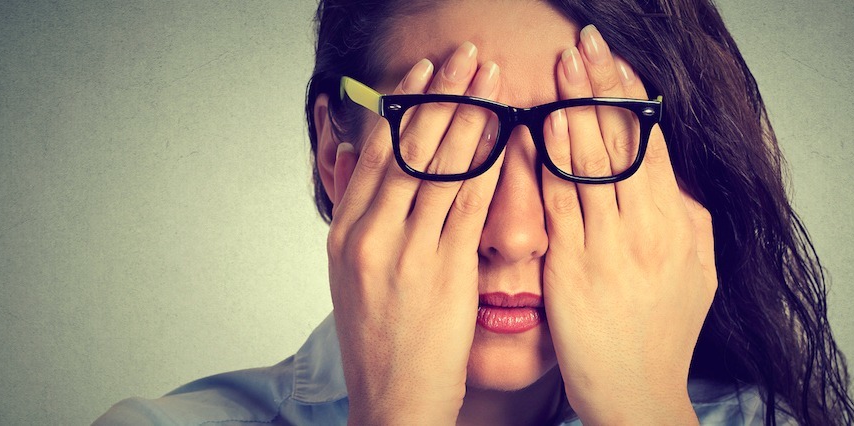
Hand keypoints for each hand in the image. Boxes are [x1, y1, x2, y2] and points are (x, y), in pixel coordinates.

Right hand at [325, 42, 502, 424]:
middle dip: (444, 95)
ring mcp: (405, 252)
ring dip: (472, 116)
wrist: (391, 403)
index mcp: (346, 234)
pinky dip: (489, 164)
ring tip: (493, 80)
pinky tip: (507, 136)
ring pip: (440, 167)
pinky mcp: (443, 272)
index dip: (405, 106)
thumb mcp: (353, 277)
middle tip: (469, 57)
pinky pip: (469, 204)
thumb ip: (360, 217)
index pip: (377, 152)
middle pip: (409, 147)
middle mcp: (370, 235)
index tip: (427, 71)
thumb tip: (362, 163)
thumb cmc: (381, 345)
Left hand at [541, 25, 717, 424]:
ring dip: (577, 110)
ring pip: (594, 165)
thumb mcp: (696, 271)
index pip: (652, 145)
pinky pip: (563, 206)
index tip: (617, 61)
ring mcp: (612, 250)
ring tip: (565, 69)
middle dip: (602, 89)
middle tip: (584, 45)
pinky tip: (545, 127)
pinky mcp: (576, 271)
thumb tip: (670, 173)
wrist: (639, 393)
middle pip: (624, 143)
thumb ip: (684, 218)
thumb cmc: (663, 335)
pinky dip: (554, 163)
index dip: (633, 99)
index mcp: (677, 226)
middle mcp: (650, 232)